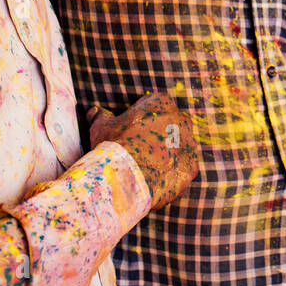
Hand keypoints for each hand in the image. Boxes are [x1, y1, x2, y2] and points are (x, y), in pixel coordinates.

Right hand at [88, 93, 198, 209]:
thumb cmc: (113, 147)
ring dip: (166, 157)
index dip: (142, 121)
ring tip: (145, 170)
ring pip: (178, 149)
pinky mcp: (192, 168)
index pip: (155, 107)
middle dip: (158, 138)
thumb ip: (100, 116)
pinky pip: (181, 171)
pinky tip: (153, 182)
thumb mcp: (101, 127)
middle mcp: (181, 120)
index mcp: (161, 103)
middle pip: (171, 127)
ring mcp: (189, 144)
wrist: (125, 178)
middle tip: (139, 152)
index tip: (131, 134)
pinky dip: (170, 176)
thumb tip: (94, 111)